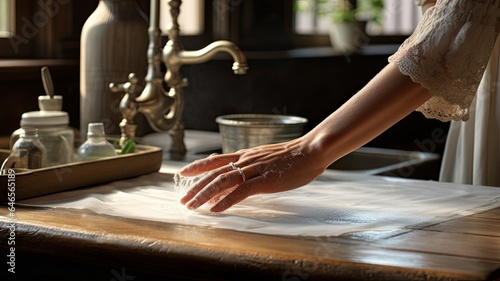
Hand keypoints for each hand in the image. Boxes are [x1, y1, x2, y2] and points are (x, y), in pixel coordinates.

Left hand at [177, 136, 325, 211]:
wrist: (311, 150)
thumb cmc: (292, 157)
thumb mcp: (266, 158)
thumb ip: (250, 166)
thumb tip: (235, 175)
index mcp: (246, 155)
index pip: (216, 160)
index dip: (198, 166)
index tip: (183, 173)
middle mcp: (246, 161)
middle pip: (215, 174)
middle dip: (197, 187)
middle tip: (184, 200)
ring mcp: (255, 170)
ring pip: (224, 182)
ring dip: (205, 194)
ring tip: (192, 205)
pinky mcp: (266, 180)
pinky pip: (242, 191)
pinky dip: (227, 200)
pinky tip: (216, 209)